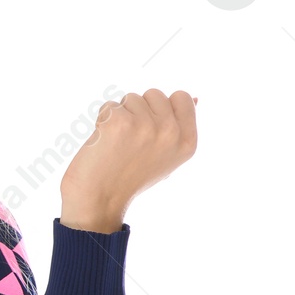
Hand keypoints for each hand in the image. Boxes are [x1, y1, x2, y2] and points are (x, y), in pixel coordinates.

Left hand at [60, 89, 197, 230]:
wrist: (99, 200)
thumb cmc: (129, 178)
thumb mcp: (167, 157)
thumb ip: (179, 128)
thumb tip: (195, 98)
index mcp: (188, 142)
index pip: (183, 98)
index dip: (161, 107)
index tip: (149, 128)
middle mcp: (171, 132)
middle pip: (155, 94)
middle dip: (139, 110)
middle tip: (131, 140)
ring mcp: (146, 126)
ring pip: (131, 98)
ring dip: (120, 116)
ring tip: (117, 144)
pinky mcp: (119, 122)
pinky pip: (110, 106)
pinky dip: (102, 120)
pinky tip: (104, 142)